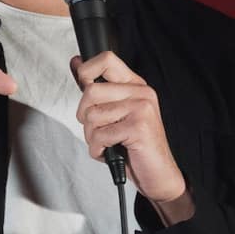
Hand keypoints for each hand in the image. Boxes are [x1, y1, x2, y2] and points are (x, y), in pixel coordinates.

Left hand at [72, 51, 186, 206]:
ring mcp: (141, 109)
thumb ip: (98, 90)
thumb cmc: (134, 146)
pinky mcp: (138, 128)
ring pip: (92, 116)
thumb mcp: (115, 113)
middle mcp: (141, 93)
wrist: (158, 174)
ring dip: (92, 137)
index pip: (106, 59)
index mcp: (136, 85)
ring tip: (108, 143)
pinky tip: (110, 152)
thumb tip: (76, 62)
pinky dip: (98, 150)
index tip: (84, 86)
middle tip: (98, 129)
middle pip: (91, 91)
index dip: (86, 71)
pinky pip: (100, 135)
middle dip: (84, 116)